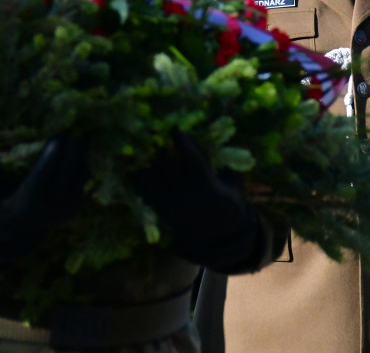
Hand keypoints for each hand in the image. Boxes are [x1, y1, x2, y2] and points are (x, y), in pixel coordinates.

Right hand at [0, 137, 86, 269]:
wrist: (20, 233)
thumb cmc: (1, 207)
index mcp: (29, 202)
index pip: (42, 177)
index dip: (50, 157)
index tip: (56, 138)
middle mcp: (52, 206)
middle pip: (67, 171)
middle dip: (70, 149)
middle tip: (69, 130)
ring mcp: (68, 207)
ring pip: (81, 173)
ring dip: (79, 154)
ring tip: (74, 136)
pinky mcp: (78, 205)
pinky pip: (85, 179)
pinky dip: (82, 163)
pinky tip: (76, 149)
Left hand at [132, 130, 262, 271]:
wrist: (223, 240)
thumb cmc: (231, 206)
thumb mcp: (235, 184)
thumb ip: (229, 161)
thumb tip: (220, 135)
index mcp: (208, 186)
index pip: (191, 156)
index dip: (181, 139)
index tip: (176, 129)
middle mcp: (188, 195)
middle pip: (164, 164)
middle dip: (156, 147)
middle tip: (151, 133)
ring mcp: (173, 205)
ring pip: (150, 178)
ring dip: (143, 161)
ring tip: (139, 147)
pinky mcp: (163, 213)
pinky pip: (145, 192)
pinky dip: (138, 179)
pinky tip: (134, 167)